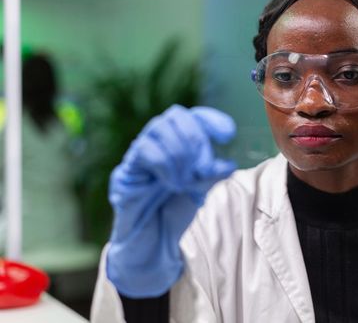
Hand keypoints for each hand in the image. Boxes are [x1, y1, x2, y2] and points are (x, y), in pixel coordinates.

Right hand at [106, 105, 235, 297]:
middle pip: (176, 115)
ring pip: (158, 128)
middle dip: (197, 138)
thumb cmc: (174, 213)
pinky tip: (173, 184)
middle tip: (206, 167)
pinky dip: (166, 165)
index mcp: (177, 143)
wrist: (153, 245)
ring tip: (188, 181)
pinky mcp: (125, 171)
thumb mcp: (201, 190)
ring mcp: (138, 155)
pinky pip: (144, 151)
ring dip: (181, 154)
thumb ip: (212, 175)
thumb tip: (229, 163)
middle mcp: (156, 143)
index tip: (228, 135)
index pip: (192, 116)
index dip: (211, 119)